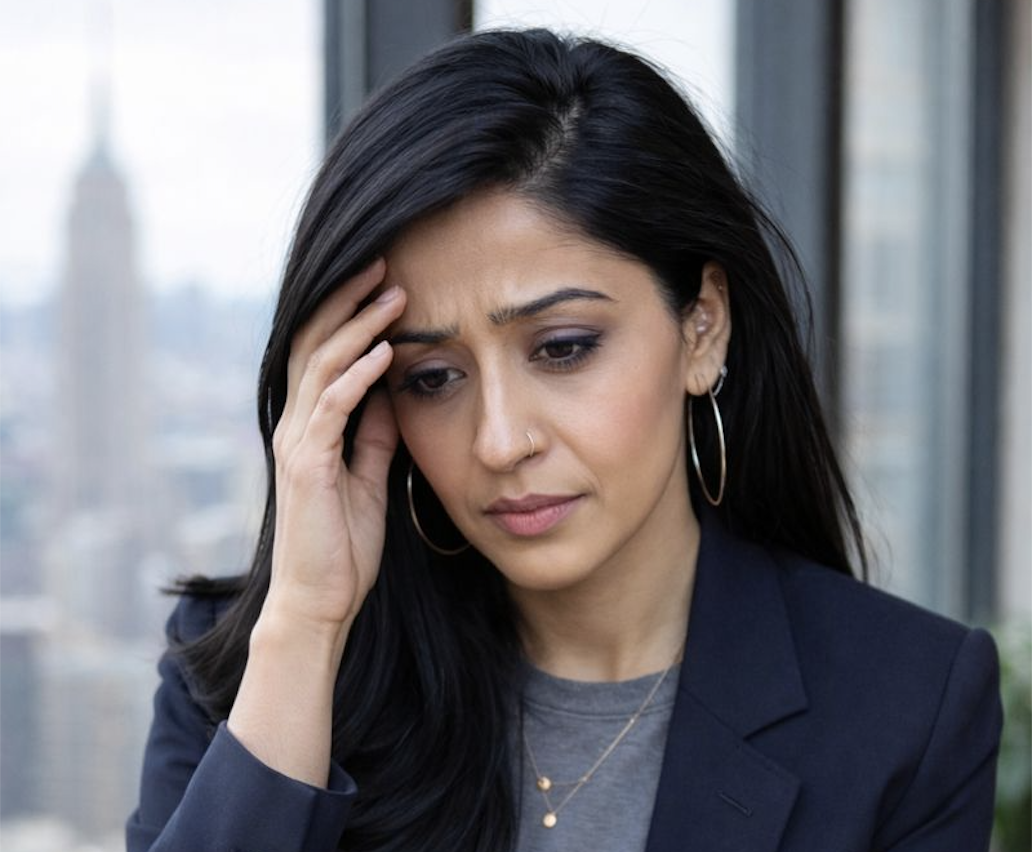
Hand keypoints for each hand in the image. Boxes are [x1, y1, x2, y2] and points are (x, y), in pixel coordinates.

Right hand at [265, 258, 405, 638]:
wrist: (320, 602)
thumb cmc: (343, 545)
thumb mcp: (368, 478)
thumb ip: (374, 434)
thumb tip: (392, 391)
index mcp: (310, 426)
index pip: (323, 353)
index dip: (348, 314)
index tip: (385, 282)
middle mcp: (295, 425)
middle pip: (314, 343)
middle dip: (348, 300)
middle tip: (383, 262)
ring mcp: (296, 443)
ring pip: (322, 366)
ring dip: (359, 326)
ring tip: (393, 293)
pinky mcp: (306, 466)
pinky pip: (332, 409)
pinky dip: (358, 376)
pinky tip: (384, 352)